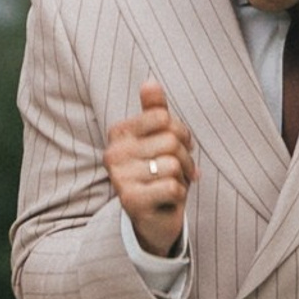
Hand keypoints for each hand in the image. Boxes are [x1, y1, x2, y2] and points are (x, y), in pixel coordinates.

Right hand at [105, 80, 197, 255]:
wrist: (154, 217)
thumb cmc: (158, 172)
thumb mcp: (159, 138)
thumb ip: (154, 110)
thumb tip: (150, 81)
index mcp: (119, 133)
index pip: (162, 117)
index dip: (181, 132)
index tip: (179, 147)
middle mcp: (113, 153)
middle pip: (170, 141)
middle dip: (184, 157)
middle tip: (179, 170)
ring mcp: (119, 178)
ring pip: (172, 165)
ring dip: (182, 177)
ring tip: (172, 184)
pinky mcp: (130, 201)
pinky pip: (172, 187)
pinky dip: (179, 195)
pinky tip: (168, 199)